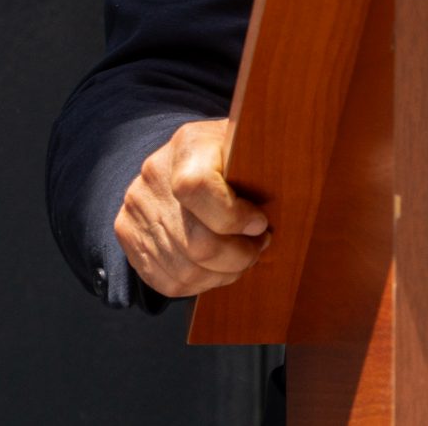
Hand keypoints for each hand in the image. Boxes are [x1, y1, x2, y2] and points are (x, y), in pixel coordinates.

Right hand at [113, 119, 269, 297]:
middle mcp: (153, 176)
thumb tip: (300, 177)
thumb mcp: (251, 144)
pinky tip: (218, 270)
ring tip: (242, 260)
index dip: (233, 217)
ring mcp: (135, 208)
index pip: (196, 188)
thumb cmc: (232, 154)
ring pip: (183, 269)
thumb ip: (265, 160)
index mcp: (188, 145)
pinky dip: (198, 284)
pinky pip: (165, 280)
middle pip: (195, 242)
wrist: (182, 157)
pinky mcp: (128, 235)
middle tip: (258, 248)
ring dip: (222, 274)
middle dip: (237, 256)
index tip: (260, 223)